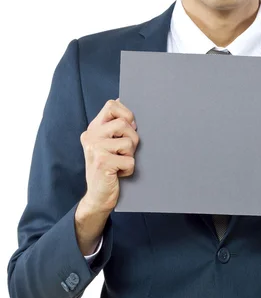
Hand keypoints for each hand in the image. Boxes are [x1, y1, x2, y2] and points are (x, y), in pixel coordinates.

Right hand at [79, 98, 139, 213]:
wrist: (98, 197)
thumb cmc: (109, 169)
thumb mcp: (109, 144)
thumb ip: (113, 125)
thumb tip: (120, 100)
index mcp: (93, 129)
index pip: (111, 106)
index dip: (126, 114)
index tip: (129, 128)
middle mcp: (91, 136)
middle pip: (124, 123)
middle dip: (133, 139)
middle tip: (125, 152)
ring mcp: (95, 148)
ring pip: (129, 142)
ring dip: (130, 155)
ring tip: (120, 163)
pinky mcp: (102, 162)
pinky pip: (129, 160)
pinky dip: (129, 169)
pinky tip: (118, 174)